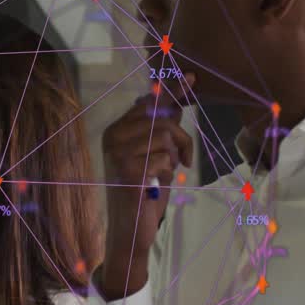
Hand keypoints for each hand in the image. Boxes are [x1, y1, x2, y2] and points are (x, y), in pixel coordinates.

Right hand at [99, 85, 193, 288]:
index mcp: (117, 130)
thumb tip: (170, 100)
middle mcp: (112, 136)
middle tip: (184, 161)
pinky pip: (164, 158)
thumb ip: (161, 129)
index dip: (172, 90)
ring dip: (174, 158)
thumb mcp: (157, 156)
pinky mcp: (127, 168)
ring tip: (166, 175)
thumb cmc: (145, 192)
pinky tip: (156, 185)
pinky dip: (168, 173)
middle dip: (181, 140)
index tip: (191, 75)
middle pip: (162, 119)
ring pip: (165, 137)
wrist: (130, 230)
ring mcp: (117, 151)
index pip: (149, 104)